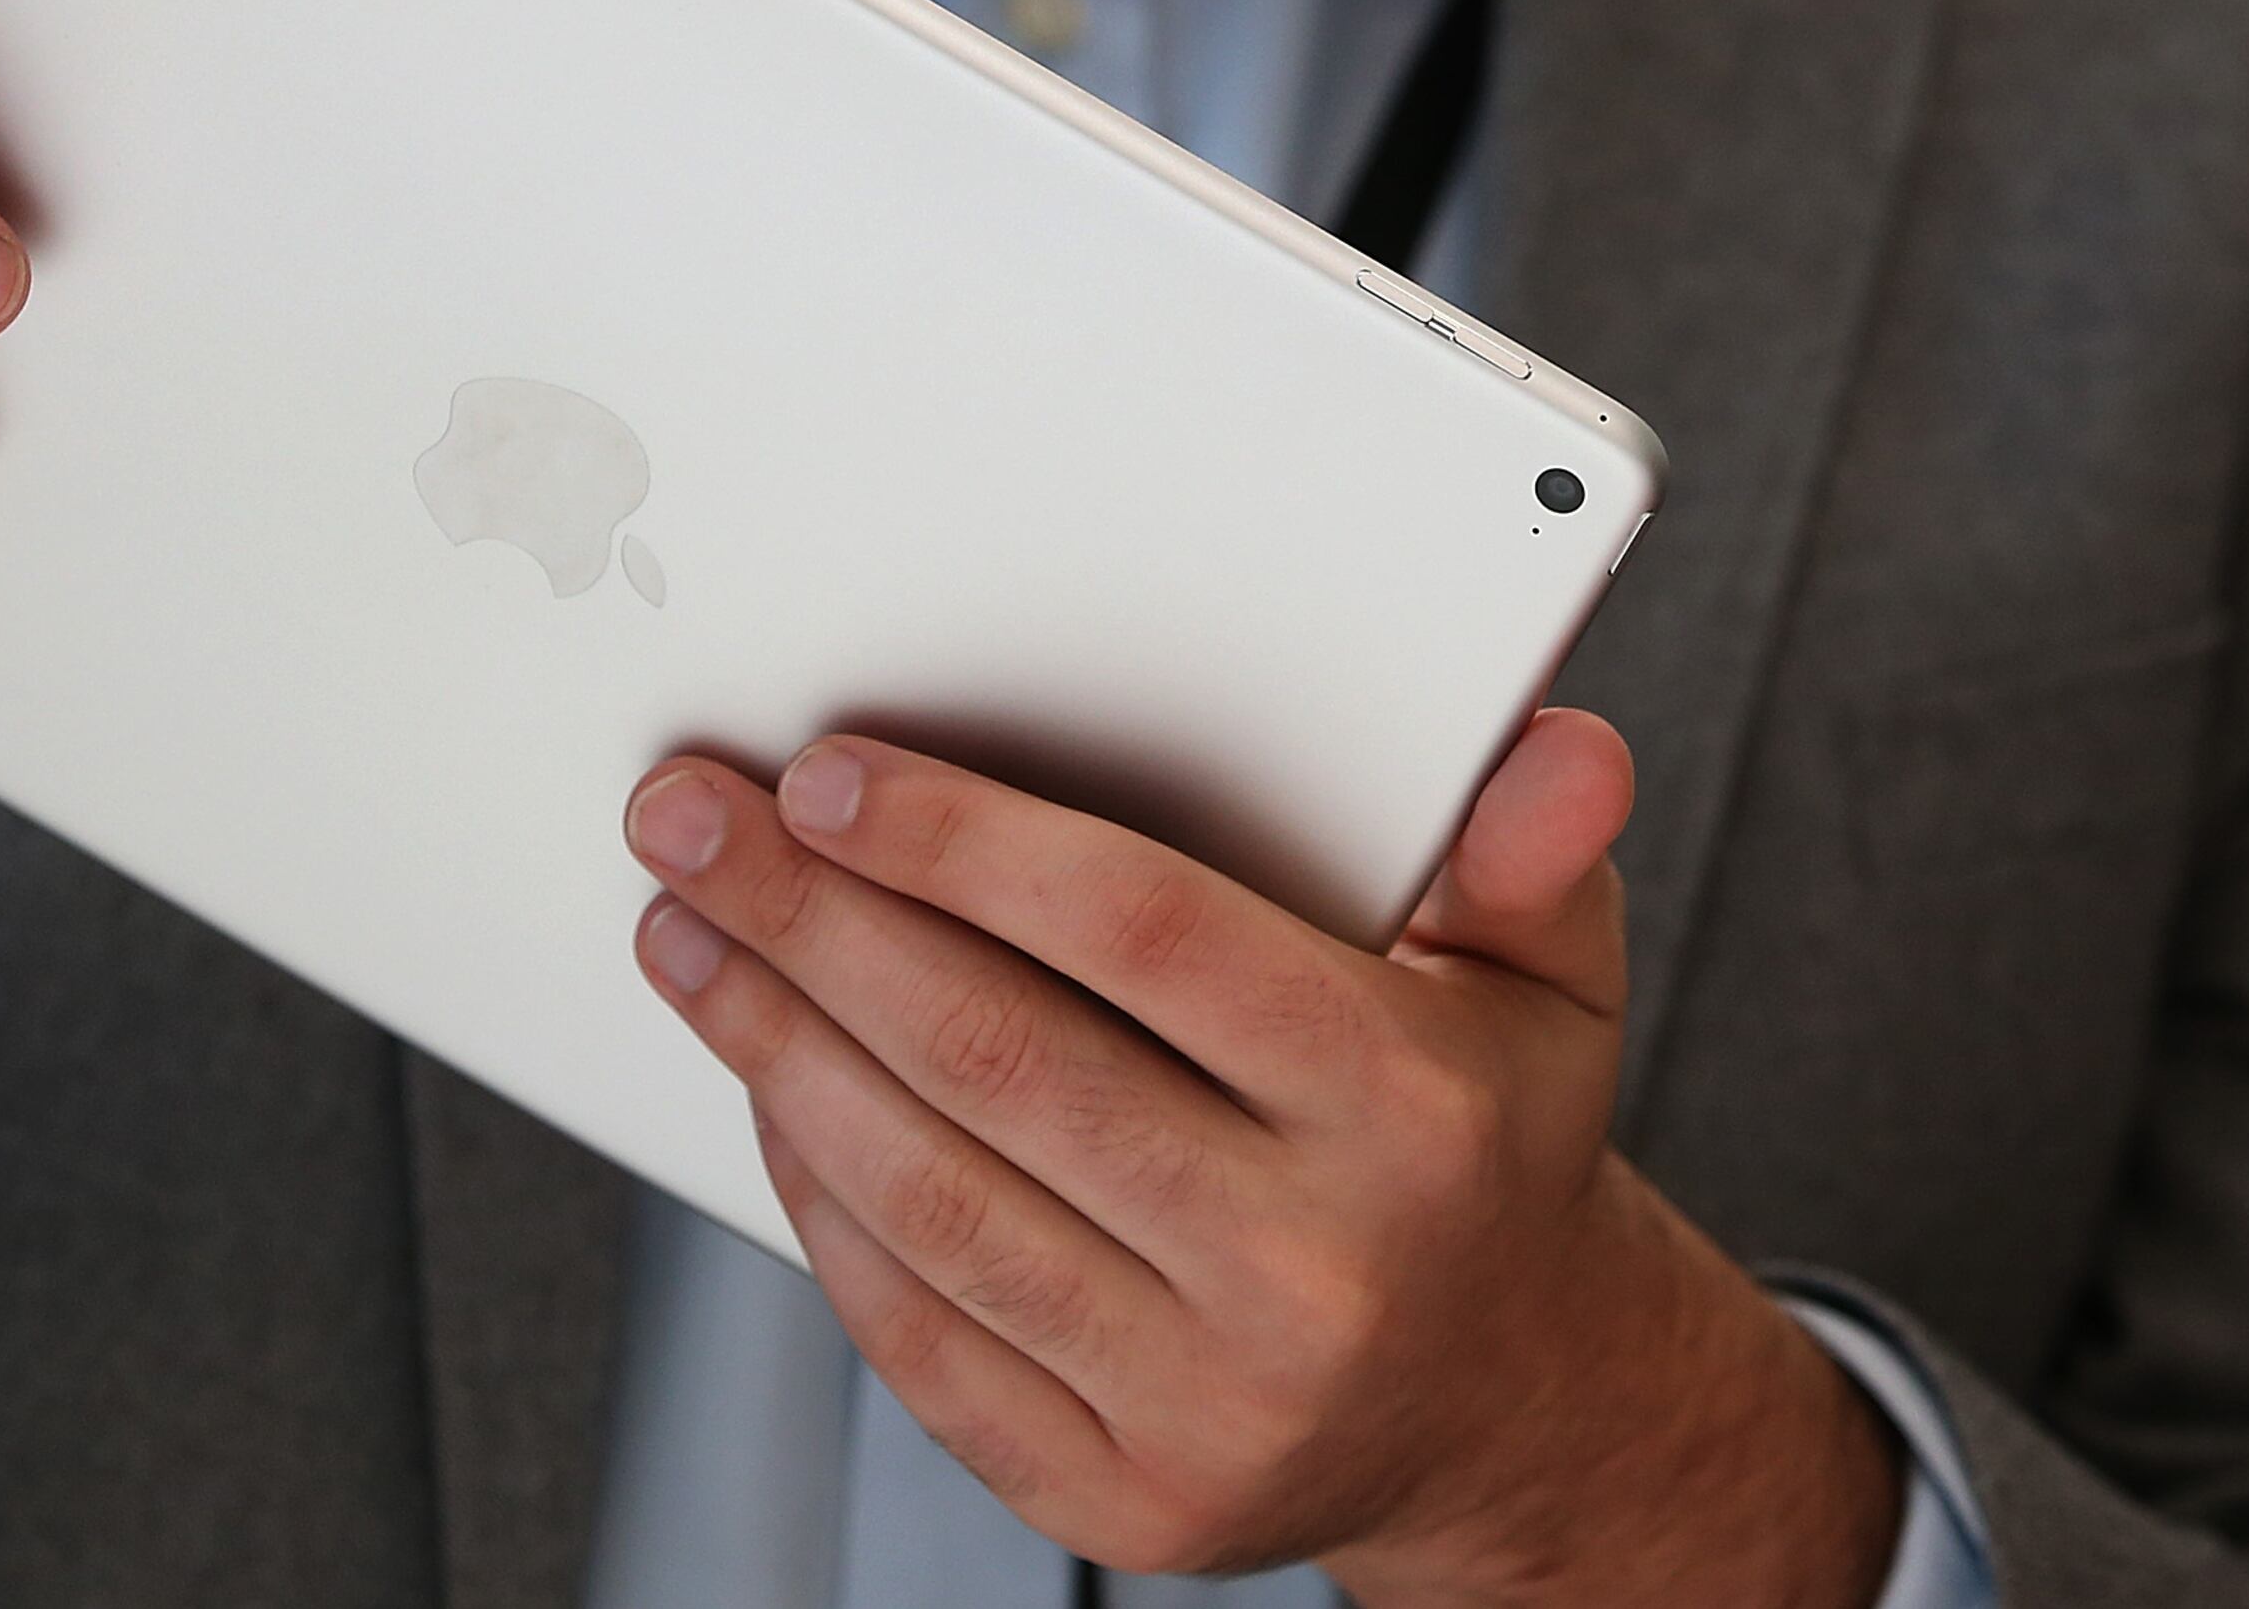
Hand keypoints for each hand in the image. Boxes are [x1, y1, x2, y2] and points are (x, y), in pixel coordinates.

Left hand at [620, 714, 1902, 1606]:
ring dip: (775, 1047)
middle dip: (812, 920)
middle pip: (1000, 1057)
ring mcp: (1212, 1403)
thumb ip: (1527, 848)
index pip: (1147, 935)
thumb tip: (1558, 752)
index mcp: (1411, 1114)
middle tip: (694, 820)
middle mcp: (1314, 1271)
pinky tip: (766, 1084)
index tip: (831, 776)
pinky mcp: (1122, 1495)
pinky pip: (921, 1333)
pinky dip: (817, 1199)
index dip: (965, 844)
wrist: (1502, 1401)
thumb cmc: (1480, 1143)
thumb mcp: (1544, 980)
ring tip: (690, 935)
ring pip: (932, 1198)